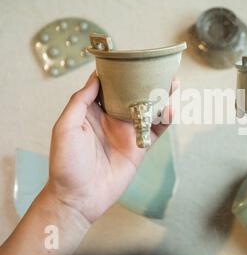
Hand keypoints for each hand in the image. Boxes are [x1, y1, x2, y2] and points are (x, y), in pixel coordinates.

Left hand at [46, 72, 173, 222]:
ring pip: (149, 109)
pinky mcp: (140, 146)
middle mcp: (113, 118)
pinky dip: (166, 119)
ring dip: (162, 97)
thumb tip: (96, 77)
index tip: (132, 58)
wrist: (80, 196)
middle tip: (160, 68)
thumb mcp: (65, 127)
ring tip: (172, 83)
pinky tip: (172, 108)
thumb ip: (80, 101)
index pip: (110, 85)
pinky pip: (156, 130)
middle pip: (134, 94)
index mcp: (94, 110)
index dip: (121, 72)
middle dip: (147, 81)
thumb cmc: (66, 163)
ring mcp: (128, 131)